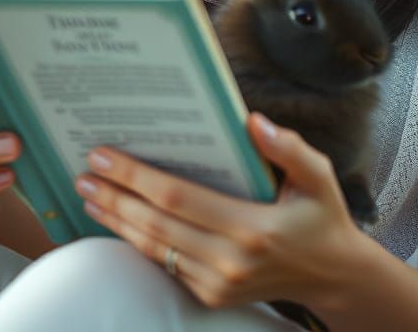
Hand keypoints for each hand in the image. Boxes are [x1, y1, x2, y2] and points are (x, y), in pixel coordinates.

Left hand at [73, 112, 366, 311]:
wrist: (332, 276)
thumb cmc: (321, 216)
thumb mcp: (318, 176)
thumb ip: (289, 148)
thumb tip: (252, 121)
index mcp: (251, 228)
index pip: (177, 198)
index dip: (136, 176)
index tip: (105, 155)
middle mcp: (228, 261)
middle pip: (155, 225)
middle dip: (114, 197)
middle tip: (84, 172)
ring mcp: (217, 284)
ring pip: (153, 249)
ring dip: (116, 221)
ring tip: (89, 195)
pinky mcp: (211, 295)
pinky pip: (164, 264)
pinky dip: (136, 241)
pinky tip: (119, 220)